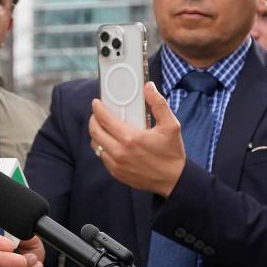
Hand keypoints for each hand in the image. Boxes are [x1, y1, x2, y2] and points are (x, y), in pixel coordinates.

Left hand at [87, 82, 186, 197]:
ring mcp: (116, 164)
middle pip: (95, 132)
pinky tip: (110, 142)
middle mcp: (119, 152)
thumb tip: (148, 87)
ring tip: (103, 128)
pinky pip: (102, 158)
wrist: (173, 180)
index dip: (98, 109)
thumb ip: (158, 104)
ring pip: (96, 146)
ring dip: (96, 135)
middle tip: (97, 114)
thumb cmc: (172, 152)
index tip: (96, 103)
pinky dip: (103, 148)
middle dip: (93, 120)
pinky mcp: (117, 173)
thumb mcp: (171, 125)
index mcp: (130, 138)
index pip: (104, 120)